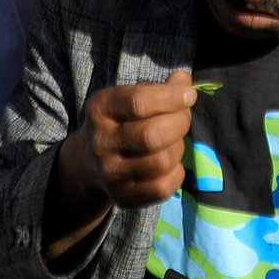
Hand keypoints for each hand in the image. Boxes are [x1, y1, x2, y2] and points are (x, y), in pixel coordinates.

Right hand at [48, 70, 195, 255]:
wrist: (88, 160)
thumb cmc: (120, 119)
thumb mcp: (130, 96)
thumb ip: (159, 88)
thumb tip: (184, 80)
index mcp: (100, 108)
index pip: (139, 102)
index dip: (171, 97)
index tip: (190, 95)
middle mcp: (101, 142)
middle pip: (151, 135)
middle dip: (179, 122)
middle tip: (185, 116)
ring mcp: (111, 174)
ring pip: (160, 162)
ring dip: (179, 147)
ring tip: (176, 139)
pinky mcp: (122, 198)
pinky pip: (162, 188)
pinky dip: (177, 173)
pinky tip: (172, 162)